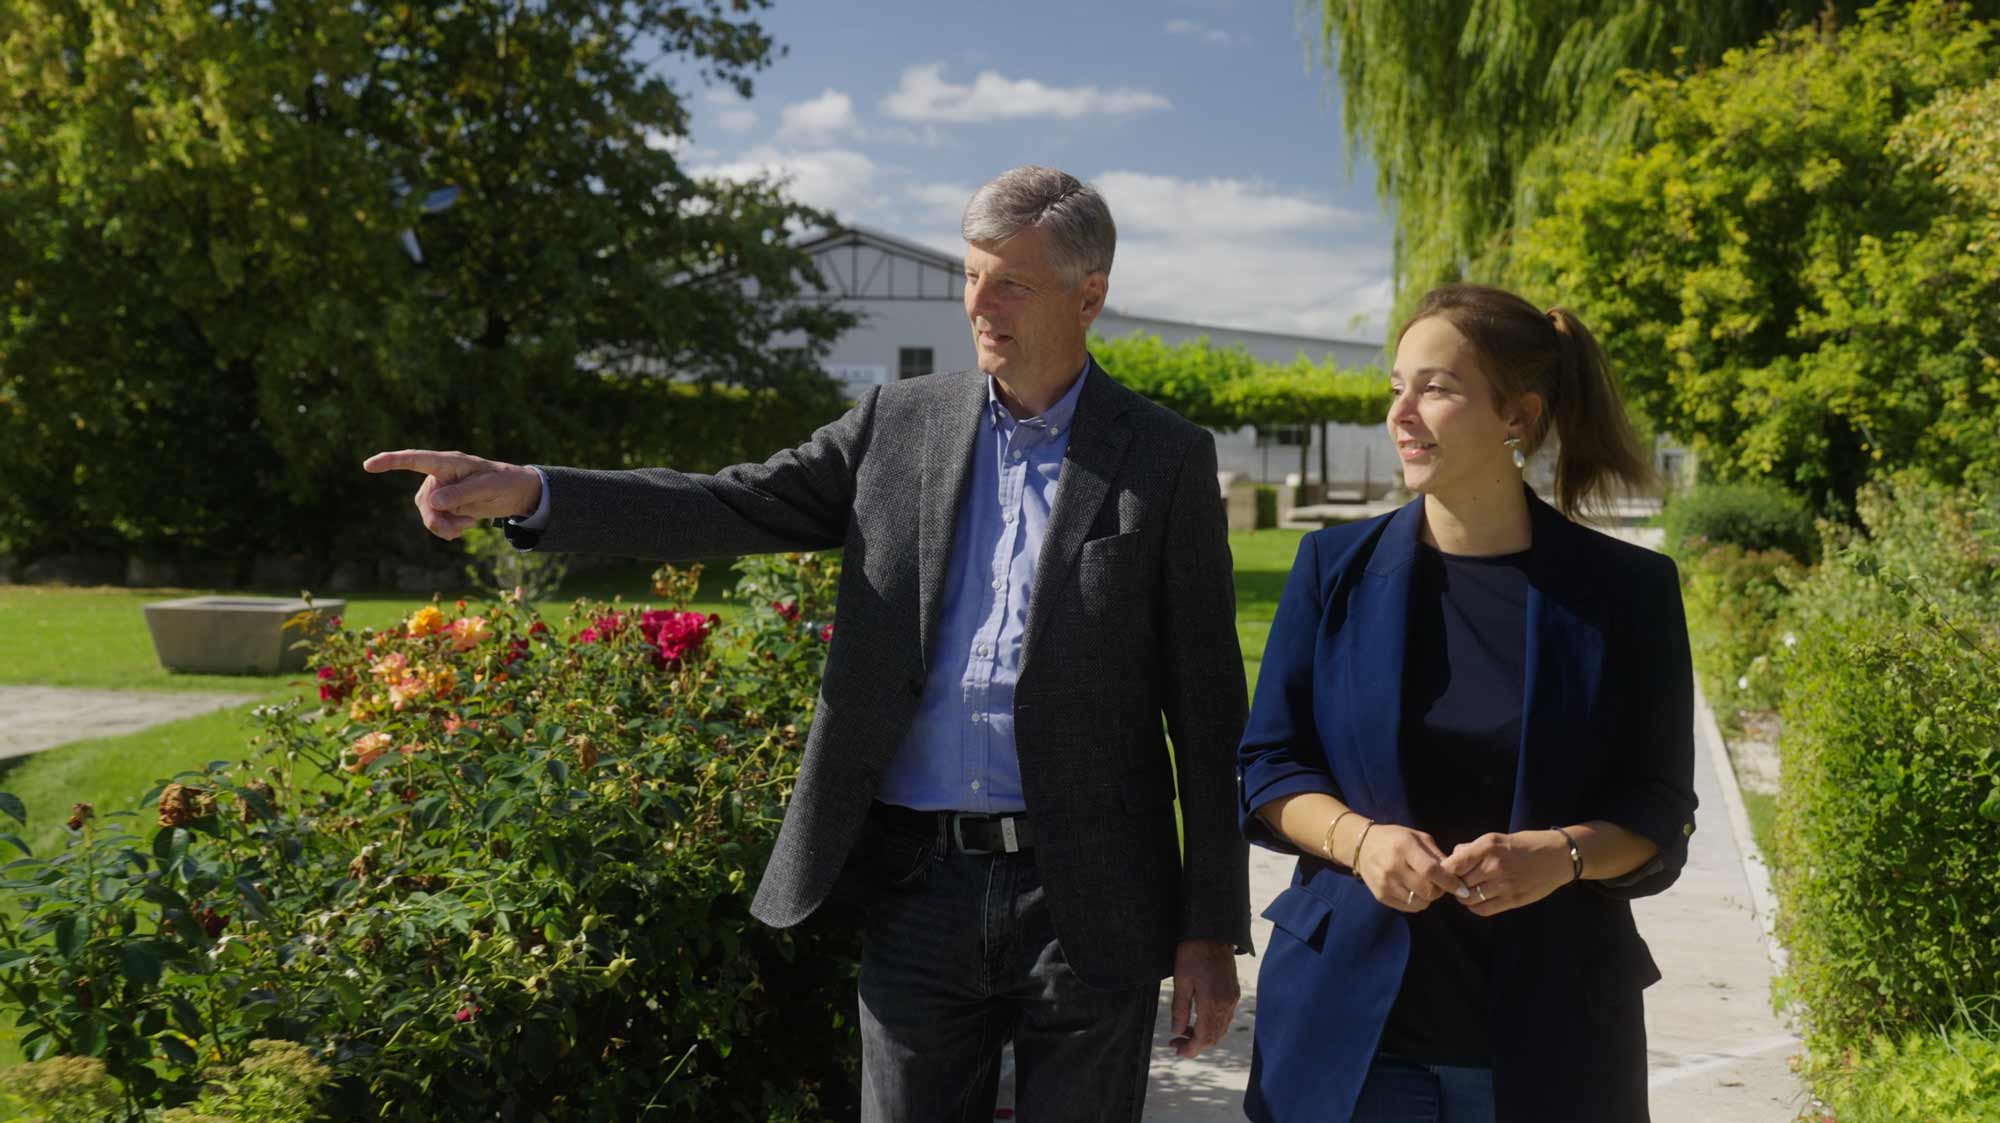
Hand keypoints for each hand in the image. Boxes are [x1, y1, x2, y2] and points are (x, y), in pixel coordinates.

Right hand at [363, 450, 542, 540]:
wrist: (515, 493)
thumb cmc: (504, 482)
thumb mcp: (489, 487)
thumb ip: (462, 493)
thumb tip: (432, 501)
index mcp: (448, 462)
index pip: (415, 460)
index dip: (391, 461)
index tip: (368, 465)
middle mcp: (439, 475)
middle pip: (423, 501)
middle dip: (437, 519)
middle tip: (461, 528)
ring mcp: (439, 491)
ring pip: (427, 514)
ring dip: (445, 526)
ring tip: (469, 525)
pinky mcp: (444, 505)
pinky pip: (435, 522)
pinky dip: (447, 529)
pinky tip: (464, 528)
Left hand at [1167, 939, 1238, 1058]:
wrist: (1213, 931)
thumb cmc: (1192, 952)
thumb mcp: (1181, 980)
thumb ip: (1180, 1009)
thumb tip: (1177, 1031)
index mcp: (1213, 1002)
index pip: (1203, 1037)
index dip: (1190, 1049)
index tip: (1177, 1051)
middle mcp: (1226, 1003)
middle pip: (1214, 1036)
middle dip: (1195, 1044)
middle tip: (1176, 1043)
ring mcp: (1232, 998)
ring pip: (1220, 1028)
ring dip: (1203, 1036)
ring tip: (1184, 1032)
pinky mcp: (1233, 992)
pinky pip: (1225, 1017)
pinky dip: (1212, 1025)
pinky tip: (1197, 1020)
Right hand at [1353, 823, 1470, 912]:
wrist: (1362, 846)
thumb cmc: (1395, 839)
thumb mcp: (1418, 837)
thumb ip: (1436, 855)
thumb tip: (1455, 875)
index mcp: (1404, 847)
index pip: (1431, 871)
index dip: (1450, 882)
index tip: (1463, 889)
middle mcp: (1393, 866)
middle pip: (1427, 890)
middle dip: (1440, 891)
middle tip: (1440, 884)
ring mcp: (1385, 883)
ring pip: (1419, 902)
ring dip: (1428, 898)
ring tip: (1425, 886)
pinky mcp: (1380, 896)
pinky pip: (1408, 907)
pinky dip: (1416, 902)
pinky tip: (1413, 890)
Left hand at [1440, 830, 1573, 916]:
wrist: (1558, 856)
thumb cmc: (1525, 844)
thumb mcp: (1496, 838)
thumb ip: (1473, 849)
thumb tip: (1453, 856)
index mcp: (1487, 847)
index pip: (1452, 865)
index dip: (1445, 872)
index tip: (1446, 873)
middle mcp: (1493, 865)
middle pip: (1459, 883)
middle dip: (1455, 884)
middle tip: (1457, 883)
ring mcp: (1504, 884)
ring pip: (1469, 898)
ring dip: (1464, 896)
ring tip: (1468, 891)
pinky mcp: (1514, 899)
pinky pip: (1484, 910)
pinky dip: (1475, 907)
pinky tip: (1479, 900)